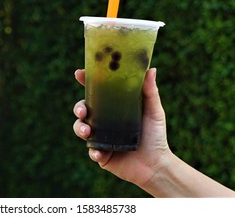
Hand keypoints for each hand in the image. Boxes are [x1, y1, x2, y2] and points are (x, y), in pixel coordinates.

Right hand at [73, 68, 171, 187]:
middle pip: (83, 109)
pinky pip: (91, 150)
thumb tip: (151, 69)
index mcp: (113, 107)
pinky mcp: (101, 153)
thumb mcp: (154, 111)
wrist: (156, 165)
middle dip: (78, 107)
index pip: (96, 92)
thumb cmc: (156, 135)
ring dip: (80, 128)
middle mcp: (104, 120)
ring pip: (81, 128)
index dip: (85, 81)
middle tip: (83, 110)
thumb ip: (150, 92)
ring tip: (88, 132)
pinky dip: (93, 151)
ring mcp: (100, 137)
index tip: (78, 73)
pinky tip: (99, 152)